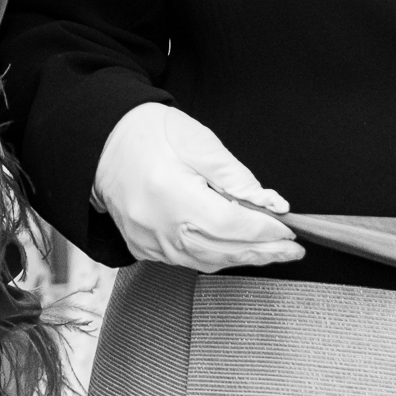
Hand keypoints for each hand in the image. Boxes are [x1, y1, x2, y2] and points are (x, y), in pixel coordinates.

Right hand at [91, 103, 301, 272]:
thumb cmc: (149, 133)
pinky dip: (216, 257)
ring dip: (242, 258)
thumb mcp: (199, 142)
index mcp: (171, 195)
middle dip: (263, 252)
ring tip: (272, 252)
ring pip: (207, 262)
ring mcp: (148, 242)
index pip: (230, 225)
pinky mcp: (143, 248)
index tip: (289, 231)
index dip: (264, 232)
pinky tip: (235, 249)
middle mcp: (158, 227)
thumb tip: (272, 205)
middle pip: (222, 252)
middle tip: (293, 251)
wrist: (102, 142)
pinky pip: (187, 261)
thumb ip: (237, 177)